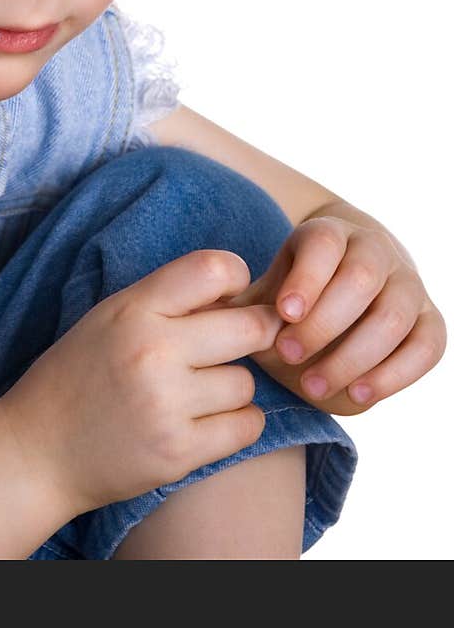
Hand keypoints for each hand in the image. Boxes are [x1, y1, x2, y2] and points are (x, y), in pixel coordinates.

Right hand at [0, 249, 284, 517]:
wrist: (37, 451)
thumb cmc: (79, 376)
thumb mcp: (110, 317)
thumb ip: (167, 300)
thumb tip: (238, 293)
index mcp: (134, 309)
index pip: (214, 269)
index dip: (236, 278)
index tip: (229, 297)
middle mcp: (153, 351)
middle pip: (250, 328)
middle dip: (254, 335)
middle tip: (239, 345)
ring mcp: (166, 404)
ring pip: (247, 382)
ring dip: (233, 388)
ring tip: (201, 393)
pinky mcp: (178, 452)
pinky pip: (247, 426)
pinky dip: (237, 424)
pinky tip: (209, 421)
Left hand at [224, 212, 446, 415]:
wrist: (343, 295)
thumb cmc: (291, 299)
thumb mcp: (264, 290)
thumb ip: (237, 303)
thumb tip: (197, 313)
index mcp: (329, 232)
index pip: (324, 243)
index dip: (306, 278)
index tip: (282, 313)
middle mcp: (375, 250)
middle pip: (362, 278)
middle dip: (325, 323)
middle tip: (289, 358)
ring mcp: (409, 284)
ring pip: (394, 315)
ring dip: (354, 356)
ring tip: (314, 389)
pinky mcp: (430, 322)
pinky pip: (428, 346)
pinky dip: (396, 373)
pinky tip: (359, 395)